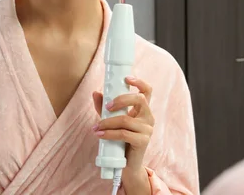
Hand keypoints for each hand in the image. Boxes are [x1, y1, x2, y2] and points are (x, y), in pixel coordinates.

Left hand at [92, 76, 153, 190]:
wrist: (127, 165)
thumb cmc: (120, 140)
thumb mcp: (112, 121)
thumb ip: (104, 107)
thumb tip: (96, 93)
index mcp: (143, 110)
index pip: (147, 91)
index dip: (139, 82)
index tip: (126, 78)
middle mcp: (148, 117)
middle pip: (139, 99)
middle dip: (121, 100)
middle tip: (107, 107)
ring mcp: (147, 129)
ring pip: (126, 120)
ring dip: (107, 122)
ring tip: (96, 127)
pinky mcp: (143, 141)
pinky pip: (124, 134)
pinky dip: (109, 133)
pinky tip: (100, 134)